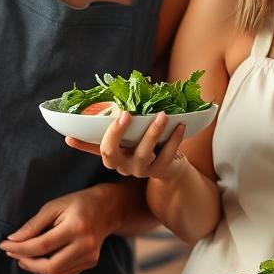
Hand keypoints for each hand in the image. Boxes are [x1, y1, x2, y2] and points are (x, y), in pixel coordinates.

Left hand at [0, 182, 141, 273]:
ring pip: (56, 273)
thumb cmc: (78, 204)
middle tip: (13, 253)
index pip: (42, 246)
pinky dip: (49, 269)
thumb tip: (13, 240)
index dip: (20, 248)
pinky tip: (41, 260)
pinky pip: (64, 273)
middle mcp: (85, 245)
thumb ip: (33, 225)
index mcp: (76, 227)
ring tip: (24, 256)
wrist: (108, 208)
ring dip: (36, 268)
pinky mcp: (91, 263)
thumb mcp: (54, 206)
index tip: (5, 245)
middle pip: (49, 266)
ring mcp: (90, 257)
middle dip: (27, 262)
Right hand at [64, 110, 186, 180]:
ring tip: (163, 115)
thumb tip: (103, 102)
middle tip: (126, 113)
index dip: (94, 138)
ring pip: (143, 154)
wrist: (169, 165)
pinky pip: (166, 155)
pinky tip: (180, 125)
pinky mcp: (159, 170)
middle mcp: (123, 165)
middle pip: (110, 154)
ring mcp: (140, 170)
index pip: (98, 148)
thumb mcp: (131, 134)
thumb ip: (119, 123)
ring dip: (153, 132)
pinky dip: (174, 139)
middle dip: (116, 133)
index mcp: (113, 155)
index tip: (102, 120)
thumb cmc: (145, 143)